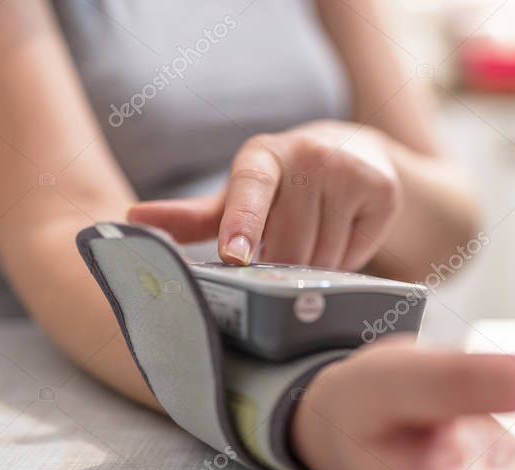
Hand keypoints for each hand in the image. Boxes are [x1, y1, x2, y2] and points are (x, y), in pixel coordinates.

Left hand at [127, 121, 401, 269]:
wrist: (354, 155)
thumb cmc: (284, 185)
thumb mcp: (238, 196)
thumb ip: (192, 217)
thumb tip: (132, 223)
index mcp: (262, 154)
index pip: (249, 189)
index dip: (241, 223)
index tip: (234, 255)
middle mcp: (307, 154)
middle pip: (288, 246)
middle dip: (281, 267)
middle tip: (281, 256)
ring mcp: (348, 169)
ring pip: (323, 258)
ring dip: (313, 270)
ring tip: (313, 244)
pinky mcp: (381, 189)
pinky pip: (356, 255)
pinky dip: (346, 261)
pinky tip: (342, 237)